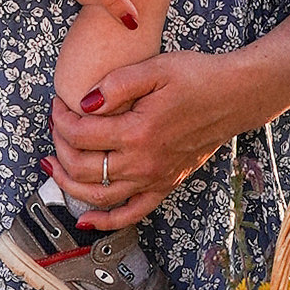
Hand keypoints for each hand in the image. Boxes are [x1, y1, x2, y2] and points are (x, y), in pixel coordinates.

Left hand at [49, 46, 253, 229]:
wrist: (235, 97)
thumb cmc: (197, 78)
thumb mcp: (155, 68)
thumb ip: (116, 84)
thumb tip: (83, 103)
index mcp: (138, 132)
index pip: (80, 134)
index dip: (60, 119)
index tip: (58, 104)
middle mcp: (144, 162)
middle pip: (83, 167)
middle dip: (59, 148)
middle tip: (56, 127)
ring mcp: (154, 179)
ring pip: (98, 196)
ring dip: (68, 184)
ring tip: (54, 166)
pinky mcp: (165, 185)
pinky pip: (131, 213)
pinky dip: (105, 221)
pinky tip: (86, 220)